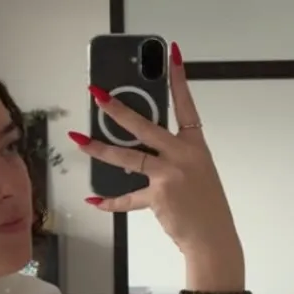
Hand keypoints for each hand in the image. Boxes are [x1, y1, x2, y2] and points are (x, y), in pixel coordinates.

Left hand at [71, 41, 240, 262]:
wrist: (213, 238)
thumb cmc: (207, 208)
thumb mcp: (197, 173)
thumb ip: (171, 159)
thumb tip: (138, 156)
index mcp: (194, 146)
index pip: (186, 106)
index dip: (178, 80)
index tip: (171, 55)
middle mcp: (181, 156)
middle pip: (145, 127)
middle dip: (118, 110)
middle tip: (99, 96)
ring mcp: (169, 175)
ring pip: (128, 158)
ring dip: (101, 149)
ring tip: (80, 141)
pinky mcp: (157, 197)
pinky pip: (127, 198)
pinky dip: (110, 201)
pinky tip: (94, 199)